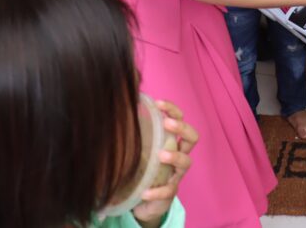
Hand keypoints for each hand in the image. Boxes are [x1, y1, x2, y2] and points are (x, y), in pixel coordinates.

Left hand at [132, 100, 198, 227]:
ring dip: (174, 156)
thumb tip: (113, 114)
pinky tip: (145, 192)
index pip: (180, 119)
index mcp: (171, 142)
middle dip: (181, 127)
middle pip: (192, 137)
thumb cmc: (140, 169)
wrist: (140, 202)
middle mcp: (178, 156)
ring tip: (160, 155)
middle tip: (167, 124)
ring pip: (186, 162)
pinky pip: (168, 191)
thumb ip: (132, 136)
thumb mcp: (137, 151)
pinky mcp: (169, 193)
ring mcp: (176, 175)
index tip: (157, 103)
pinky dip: (157, 191)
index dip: (172, 109)